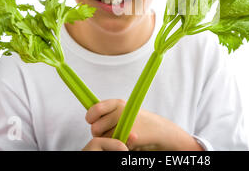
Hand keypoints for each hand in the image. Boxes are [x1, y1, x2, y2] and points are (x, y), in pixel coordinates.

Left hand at [85, 99, 203, 150]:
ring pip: (104, 139)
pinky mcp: (130, 135)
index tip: (91, 120)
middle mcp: (120, 111)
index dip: (90, 116)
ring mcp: (125, 123)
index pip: (95, 109)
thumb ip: (107, 113)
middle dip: (100, 133)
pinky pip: (114, 145)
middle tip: (111, 132)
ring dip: (110, 140)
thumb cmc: (139, 122)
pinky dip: (119, 145)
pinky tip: (128, 141)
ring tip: (122, 136)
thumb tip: (89, 115)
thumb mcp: (123, 111)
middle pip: (95, 128)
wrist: (159, 131)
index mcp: (117, 103)